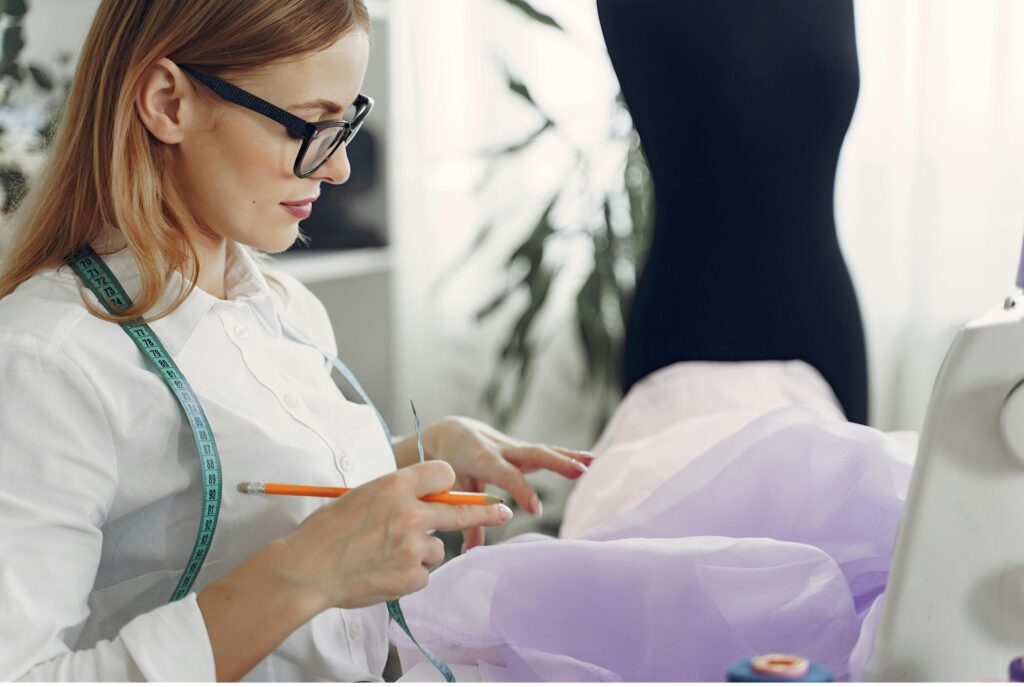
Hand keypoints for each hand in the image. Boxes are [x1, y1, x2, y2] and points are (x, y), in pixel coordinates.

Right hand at [276, 460, 513, 609]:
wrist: (308, 570)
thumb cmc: (326, 531)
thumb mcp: (361, 495)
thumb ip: (396, 494)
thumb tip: (424, 498)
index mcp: (396, 484)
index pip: (443, 473)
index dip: (446, 482)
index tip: (451, 489)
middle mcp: (411, 512)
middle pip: (461, 509)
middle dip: (486, 510)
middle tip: (503, 510)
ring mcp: (414, 546)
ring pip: (438, 547)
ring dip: (421, 551)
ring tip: (386, 555)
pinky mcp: (412, 576)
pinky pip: (423, 573)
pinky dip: (409, 574)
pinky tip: (383, 572)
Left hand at [419, 416, 593, 550]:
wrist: (454, 434)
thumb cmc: (453, 465)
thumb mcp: (456, 489)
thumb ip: (466, 518)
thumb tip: (471, 551)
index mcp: (483, 460)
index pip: (506, 475)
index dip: (521, 491)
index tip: (536, 511)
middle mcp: (503, 450)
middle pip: (533, 454)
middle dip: (557, 463)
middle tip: (580, 473)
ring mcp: (516, 448)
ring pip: (545, 450)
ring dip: (570, 457)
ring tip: (594, 464)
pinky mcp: (525, 450)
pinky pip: (549, 452)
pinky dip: (570, 455)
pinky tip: (591, 460)